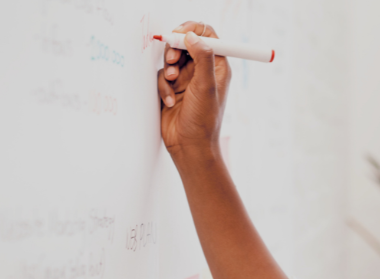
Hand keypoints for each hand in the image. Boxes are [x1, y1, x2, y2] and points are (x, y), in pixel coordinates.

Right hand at [157, 21, 231, 155]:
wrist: (189, 147)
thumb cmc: (204, 121)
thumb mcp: (206, 86)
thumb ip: (202, 57)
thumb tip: (192, 35)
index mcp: (218, 66)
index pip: (207, 35)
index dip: (192, 30)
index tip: (180, 34)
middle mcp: (202, 70)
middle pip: (185, 43)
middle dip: (176, 50)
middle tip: (173, 60)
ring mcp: (187, 80)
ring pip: (171, 60)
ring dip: (169, 70)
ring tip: (173, 83)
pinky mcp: (172, 89)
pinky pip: (162, 77)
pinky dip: (163, 87)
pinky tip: (170, 101)